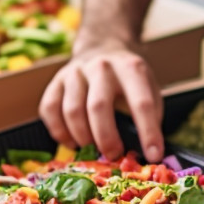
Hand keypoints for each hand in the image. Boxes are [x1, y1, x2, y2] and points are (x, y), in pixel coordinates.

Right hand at [39, 37, 164, 161]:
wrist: (102, 48)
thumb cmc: (128, 80)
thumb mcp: (148, 89)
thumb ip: (149, 116)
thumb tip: (146, 152)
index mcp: (131, 68)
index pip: (141, 103)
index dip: (148, 132)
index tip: (153, 156)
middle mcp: (101, 66)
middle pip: (98, 106)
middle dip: (106, 138)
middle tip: (113, 155)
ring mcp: (75, 71)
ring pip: (72, 110)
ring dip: (82, 137)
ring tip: (92, 149)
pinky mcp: (56, 80)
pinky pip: (50, 109)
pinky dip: (60, 132)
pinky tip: (72, 142)